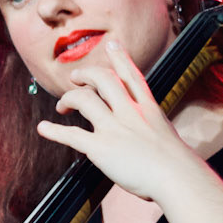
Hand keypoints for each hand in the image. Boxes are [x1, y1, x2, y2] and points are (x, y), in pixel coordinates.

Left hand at [35, 36, 193, 202]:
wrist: (177, 177)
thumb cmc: (178, 167)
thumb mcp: (168, 136)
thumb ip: (153, 130)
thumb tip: (149, 136)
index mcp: (148, 109)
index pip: (132, 75)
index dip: (120, 58)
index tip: (112, 45)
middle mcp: (130, 112)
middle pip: (103, 79)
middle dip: (86, 74)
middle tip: (76, 77)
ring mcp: (115, 128)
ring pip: (84, 99)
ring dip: (68, 98)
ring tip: (62, 105)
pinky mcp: (102, 148)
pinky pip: (72, 135)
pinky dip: (54, 131)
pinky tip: (43, 129)